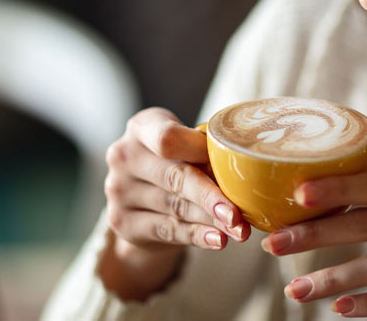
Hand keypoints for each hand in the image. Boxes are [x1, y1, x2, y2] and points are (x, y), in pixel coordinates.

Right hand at [102, 107, 250, 298]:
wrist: (143, 198)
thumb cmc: (176, 161)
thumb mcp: (186, 147)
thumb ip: (207, 151)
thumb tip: (248, 166)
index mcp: (142, 127)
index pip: (167, 138)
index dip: (200, 151)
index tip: (228, 162)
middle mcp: (124, 155)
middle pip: (174, 177)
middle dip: (211, 196)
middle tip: (238, 214)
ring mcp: (118, 190)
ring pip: (175, 207)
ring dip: (211, 221)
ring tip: (238, 230)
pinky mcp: (121, 221)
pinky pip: (167, 230)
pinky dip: (197, 235)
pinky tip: (218, 240)